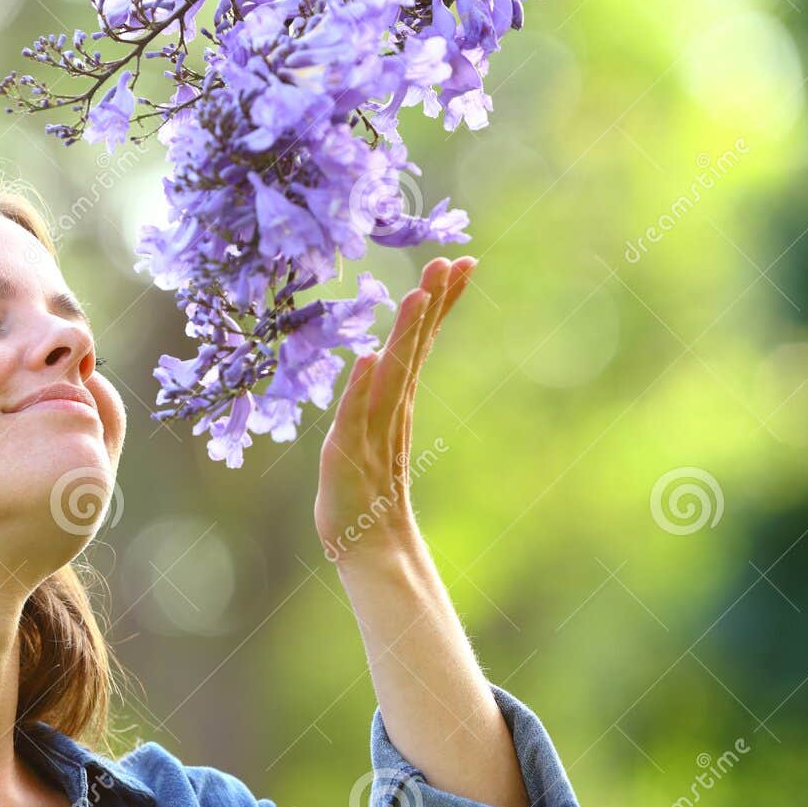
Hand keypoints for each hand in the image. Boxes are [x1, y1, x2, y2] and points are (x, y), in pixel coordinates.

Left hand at [314, 255, 475, 569]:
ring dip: (406, 334)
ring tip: (420, 295)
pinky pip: (356, 414)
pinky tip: (370, 359)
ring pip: (392, 373)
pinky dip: (362, 388)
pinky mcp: (347, 452)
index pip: (419, 341)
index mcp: (396, 398)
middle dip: (432, 303)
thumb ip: (371, 398)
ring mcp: (371, 428)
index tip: (461, 263)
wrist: (365, 546)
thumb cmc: (363, 490)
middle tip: (453, 260)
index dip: (438, 302)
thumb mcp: (366, 434)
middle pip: (413, 347)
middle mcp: (389, 407)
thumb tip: (373, 358)